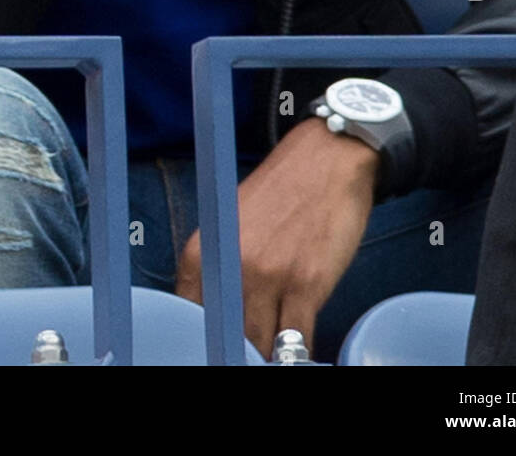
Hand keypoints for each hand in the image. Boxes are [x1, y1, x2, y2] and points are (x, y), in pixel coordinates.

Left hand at [175, 117, 378, 359]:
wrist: (327, 159)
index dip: (204, 341)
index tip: (217, 346)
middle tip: (246, 355)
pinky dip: (298, 355)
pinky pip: (297, 341)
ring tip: (271, 357)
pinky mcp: (307, 284)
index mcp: (204, 253)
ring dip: (267, 357)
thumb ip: (219, 268)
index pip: (189, 319)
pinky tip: (298, 354)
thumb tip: (213, 315)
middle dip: (237, 352)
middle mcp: (231, 267)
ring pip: (261, 347)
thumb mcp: (231, 224)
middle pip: (226, 339)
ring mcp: (269, 278)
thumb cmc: (282, 191)